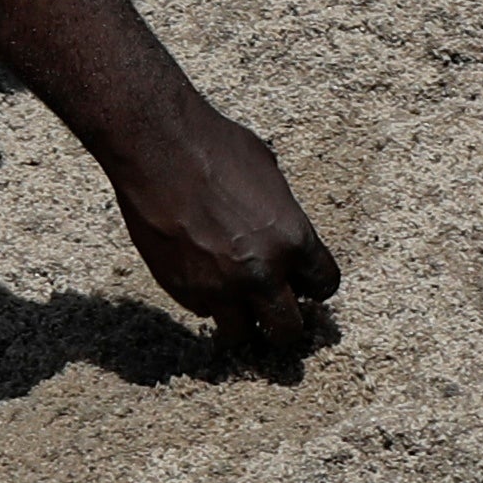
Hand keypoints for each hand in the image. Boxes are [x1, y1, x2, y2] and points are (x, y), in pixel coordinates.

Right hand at [116, 109, 342, 354]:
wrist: (159, 149)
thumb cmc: (216, 148)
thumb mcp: (268, 176)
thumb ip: (281, 217)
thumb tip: (281, 234)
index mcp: (293, 240)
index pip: (324, 286)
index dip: (315, 285)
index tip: (305, 283)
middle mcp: (261, 273)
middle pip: (288, 329)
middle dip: (285, 320)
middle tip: (276, 308)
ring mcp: (220, 287)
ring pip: (242, 334)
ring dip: (244, 319)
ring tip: (238, 302)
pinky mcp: (183, 289)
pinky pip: (204, 311)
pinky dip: (208, 301)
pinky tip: (204, 276)